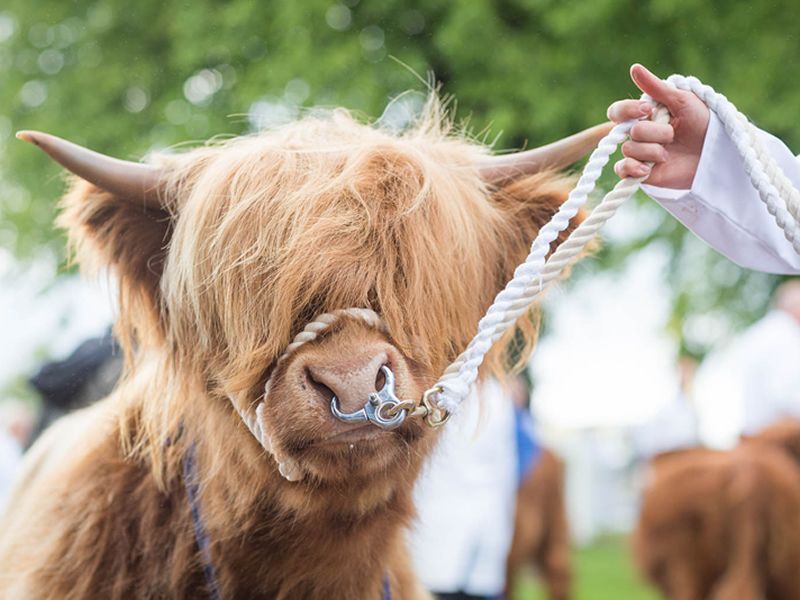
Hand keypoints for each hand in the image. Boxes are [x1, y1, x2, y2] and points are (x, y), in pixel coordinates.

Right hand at [607, 64, 709, 188]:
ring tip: (669, 154)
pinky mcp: (640, 173)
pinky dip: (632, 169)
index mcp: (644, 115)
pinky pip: (622, 170)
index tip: (647, 109)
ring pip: (629, 150)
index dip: (627, 110)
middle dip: (655, 133)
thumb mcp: (682, 101)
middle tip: (673, 135)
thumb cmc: (702, 123)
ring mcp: (638, 154)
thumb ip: (656, 87)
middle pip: (630, 131)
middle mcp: (638, 134)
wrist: (715, 154)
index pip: (618, 112)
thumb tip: (634, 68)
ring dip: (653, 151)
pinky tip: (646, 169)